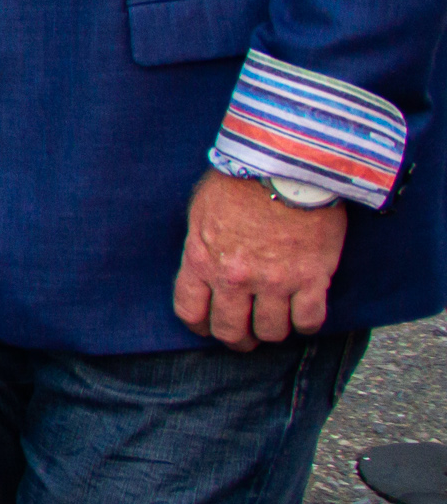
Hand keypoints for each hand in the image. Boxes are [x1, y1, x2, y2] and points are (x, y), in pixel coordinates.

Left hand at [173, 172, 346, 347]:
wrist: (286, 165)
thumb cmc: (241, 179)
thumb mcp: (201, 210)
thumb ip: (201, 244)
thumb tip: (203, 263)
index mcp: (202, 260)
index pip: (190, 310)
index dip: (199, 324)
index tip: (207, 325)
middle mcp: (235, 278)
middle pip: (230, 330)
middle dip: (236, 339)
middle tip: (245, 337)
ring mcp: (275, 281)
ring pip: (271, 331)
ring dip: (272, 332)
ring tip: (275, 324)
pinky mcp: (312, 278)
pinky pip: (309, 321)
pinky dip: (307, 324)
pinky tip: (304, 316)